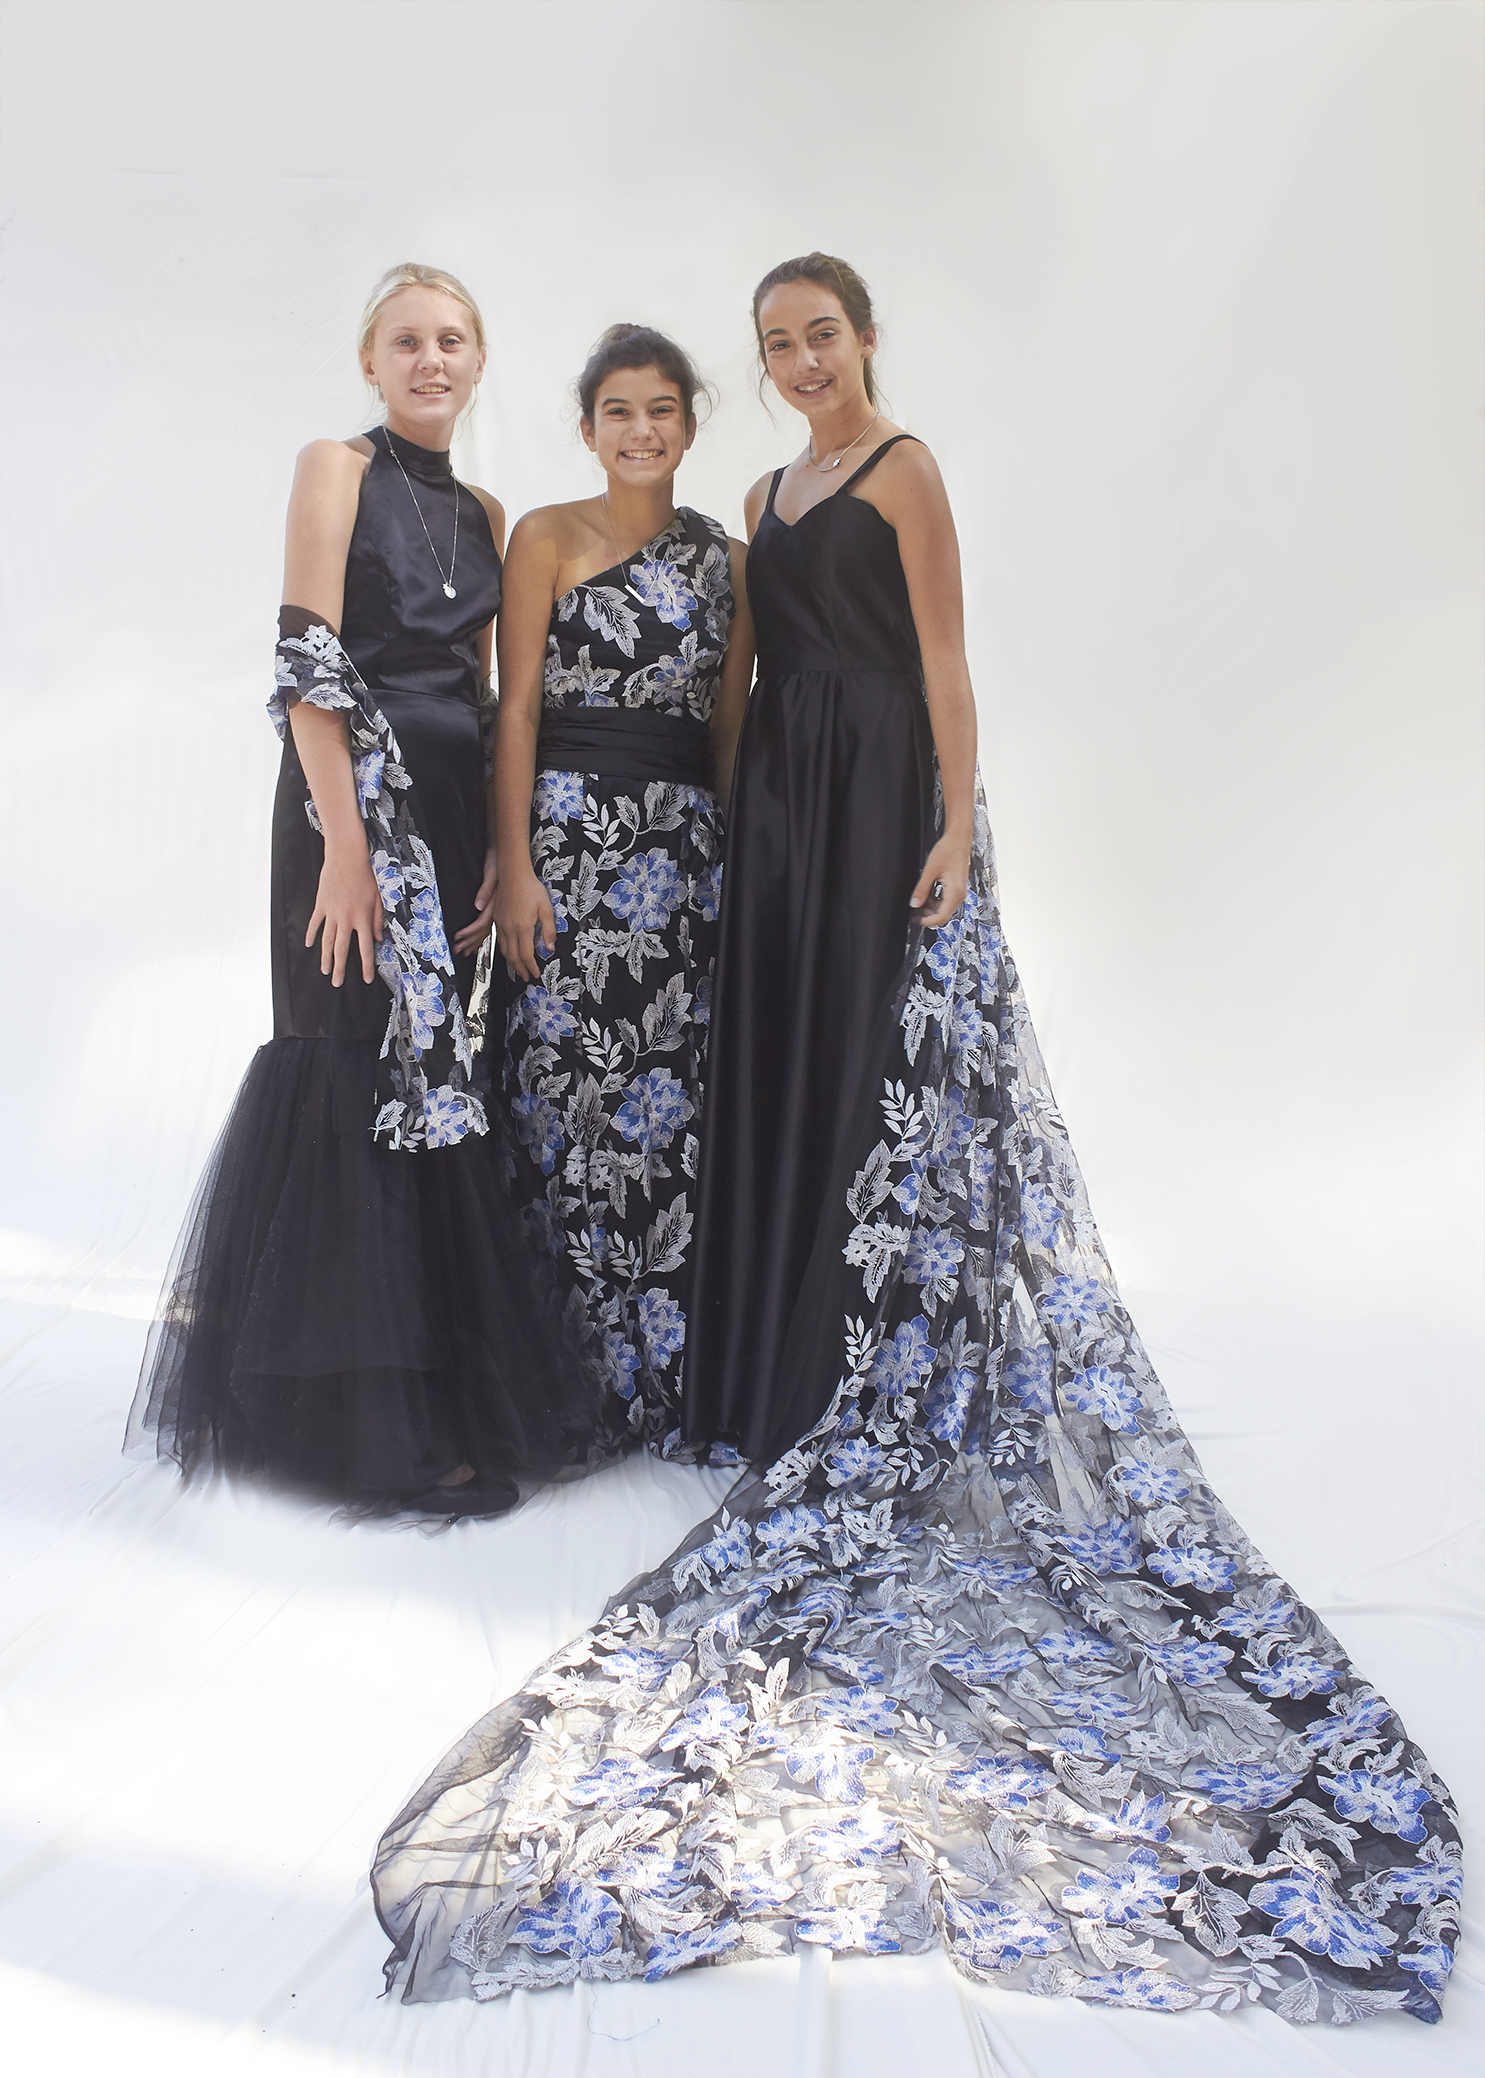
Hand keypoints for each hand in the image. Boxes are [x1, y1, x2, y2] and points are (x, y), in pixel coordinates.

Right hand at [307, 846, 383, 984]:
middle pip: (341, 949)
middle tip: (336, 983)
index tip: (365, 979)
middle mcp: (346, 919)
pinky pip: (315, 923)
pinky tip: (309, 945)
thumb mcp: (379, 898)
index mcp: (362, 918)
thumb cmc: (367, 875)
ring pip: (327, 940)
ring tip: (324, 971)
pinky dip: (311, 934)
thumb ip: (378, 920)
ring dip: (325, 957)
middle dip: (340, 968)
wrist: (347, 857)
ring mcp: (331, 912)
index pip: (365, 948)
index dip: (365, 966)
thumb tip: (378, 939)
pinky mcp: (321, 904)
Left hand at [452, 846, 498, 956]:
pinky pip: (489, 925)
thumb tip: (479, 905)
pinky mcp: (499, 908)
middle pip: (482, 931)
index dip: (469, 933)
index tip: (458, 939)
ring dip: (475, 941)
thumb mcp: (491, 873)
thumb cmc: (501, 862)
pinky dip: (481, 934)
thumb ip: (486, 890)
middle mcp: (498, 910)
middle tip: (458, 951)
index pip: (481, 924)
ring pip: (486, 931)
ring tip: (465, 951)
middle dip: (470, 942)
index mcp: (496, 904)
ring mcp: (499, 911)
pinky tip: (478, 940)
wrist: (508, 857)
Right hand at [493, 862, 557, 984]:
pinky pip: (499, 940)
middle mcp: (510, 929)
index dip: (530, 967)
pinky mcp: (497, 919)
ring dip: (511, 962)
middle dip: (520, 969)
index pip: (526, 955)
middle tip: (526, 977)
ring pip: (504, 950)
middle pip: (513, 956)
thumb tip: (549, 948)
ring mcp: (501, 924)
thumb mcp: (546, 909)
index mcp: (523, 928)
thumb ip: (549, 930)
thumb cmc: (531, 888)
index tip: (535, 974)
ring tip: (518, 969)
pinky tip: (509, 951)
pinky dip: (504, 950)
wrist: (513, 874)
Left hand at [909, 833, 969, 929]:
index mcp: (954, 893)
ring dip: (930, 906)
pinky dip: (934, 899)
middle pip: (942, 914)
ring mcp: (958, 892)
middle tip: (913, 909)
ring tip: (918, 898)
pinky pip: (945, 899)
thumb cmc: (948, 851)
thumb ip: (922, 889)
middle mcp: (959, 895)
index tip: (915, 920)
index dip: (927, 921)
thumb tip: (914, 904)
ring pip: (943, 908)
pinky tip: (926, 892)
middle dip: (927, 914)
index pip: (941, 917)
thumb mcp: (930, 870)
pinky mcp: (956, 887)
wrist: (958, 839)